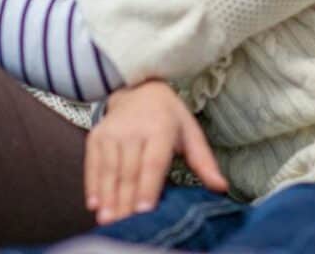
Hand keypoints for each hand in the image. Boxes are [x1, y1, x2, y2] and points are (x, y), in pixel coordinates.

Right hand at [84, 79, 226, 225]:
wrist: (138, 88)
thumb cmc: (169, 117)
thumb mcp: (190, 132)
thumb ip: (204, 162)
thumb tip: (221, 188)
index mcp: (160, 128)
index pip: (153, 162)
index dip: (148, 187)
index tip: (144, 210)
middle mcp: (132, 129)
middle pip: (129, 170)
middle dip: (125, 200)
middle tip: (122, 226)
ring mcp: (112, 131)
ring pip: (109, 169)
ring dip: (107, 196)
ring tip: (107, 221)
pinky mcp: (97, 135)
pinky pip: (92, 163)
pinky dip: (92, 184)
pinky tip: (93, 204)